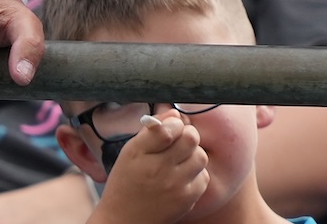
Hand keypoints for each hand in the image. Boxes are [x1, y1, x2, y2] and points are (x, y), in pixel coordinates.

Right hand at [93, 112, 209, 223]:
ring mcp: (174, 186)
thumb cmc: (126, 183)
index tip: (169, 130)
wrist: (123, 222)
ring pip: (201, 156)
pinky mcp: (186, 200)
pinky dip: (195, 176)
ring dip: (192, 156)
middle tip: (178, 145)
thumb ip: (154, 131)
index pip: (170, 127)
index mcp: (139, 154)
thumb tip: (176, 113)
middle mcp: (158, 169)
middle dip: (187, 137)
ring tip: (178, 164)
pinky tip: (180, 180)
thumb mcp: (131, 152)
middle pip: (191, 138)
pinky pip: (203, 177)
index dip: (173, 124)